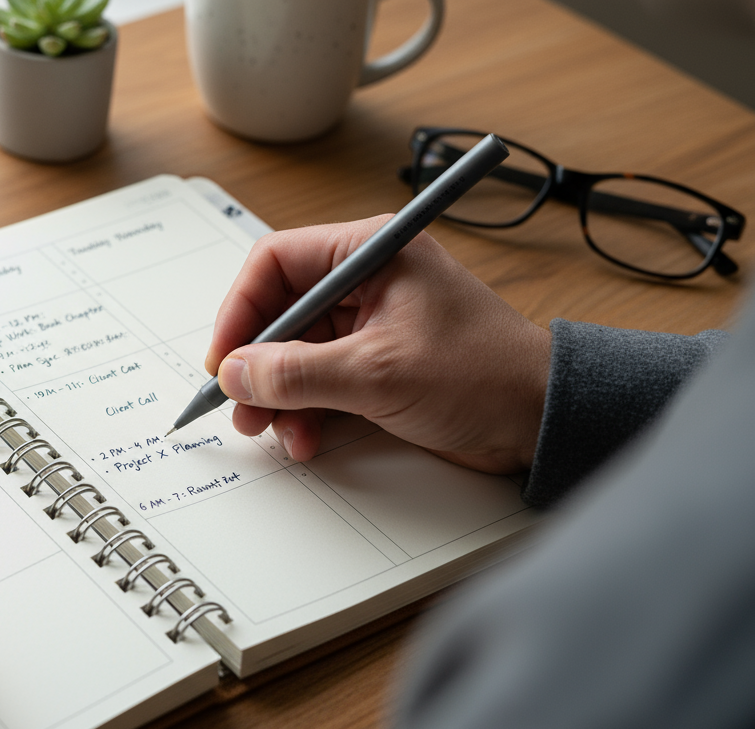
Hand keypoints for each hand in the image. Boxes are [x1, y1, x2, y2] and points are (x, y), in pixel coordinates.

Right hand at [206, 216, 550, 473]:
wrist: (542, 419)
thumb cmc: (486, 374)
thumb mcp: (378, 373)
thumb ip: (298, 374)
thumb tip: (237, 373)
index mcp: (371, 252)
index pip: (276, 263)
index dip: (241, 309)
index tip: (225, 357)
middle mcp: (366, 281)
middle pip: (280, 312)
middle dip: (257, 363)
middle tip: (239, 402)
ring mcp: (371, 324)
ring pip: (295, 352)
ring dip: (277, 394)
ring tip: (269, 428)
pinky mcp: (377, 364)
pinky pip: (319, 380)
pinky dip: (304, 409)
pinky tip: (305, 436)